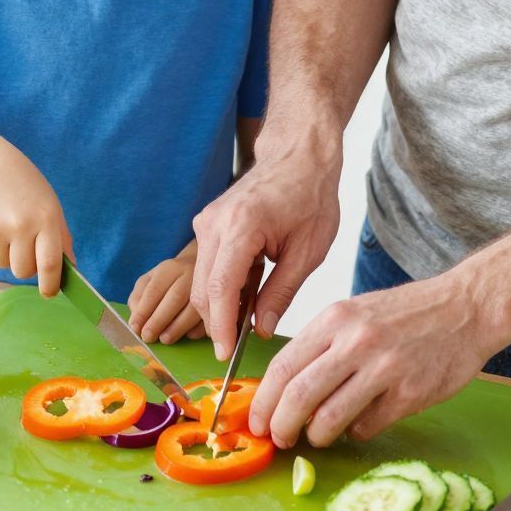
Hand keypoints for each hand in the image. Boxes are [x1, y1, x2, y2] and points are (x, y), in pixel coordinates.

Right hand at [0, 136, 73, 291]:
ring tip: (6, 224)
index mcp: (46, 218)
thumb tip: (70, 269)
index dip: (51, 284)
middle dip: (26, 267)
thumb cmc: (24, 186)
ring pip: (4, 264)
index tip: (50, 293)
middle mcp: (21, 225)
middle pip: (24, 271)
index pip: (50, 263)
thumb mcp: (49, 204)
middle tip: (24, 245)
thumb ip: (61, 238)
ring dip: (7, 253)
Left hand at [127, 248, 204, 344]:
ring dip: (178, 327)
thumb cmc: (170, 279)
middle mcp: (191, 274)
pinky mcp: (222, 300)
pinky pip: (210, 317)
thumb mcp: (150, 280)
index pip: (155, 289)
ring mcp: (208, 287)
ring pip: (194, 307)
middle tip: (148, 337)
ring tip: (165, 339)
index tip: (135, 328)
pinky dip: (199, 328)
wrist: (201, 267)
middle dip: (159, 320)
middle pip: (175, 298)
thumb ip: (139, 297)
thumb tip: (136, 321)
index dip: (144, 310)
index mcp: (170, 268)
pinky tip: (188, 336)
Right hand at [192, 144, 340, 358]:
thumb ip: (281, 293)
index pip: (220, 288)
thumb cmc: (310, 196)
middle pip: (203, 289)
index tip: (226, 354)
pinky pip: (206, 266)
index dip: (221, 327)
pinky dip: (222, 286)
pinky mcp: (207, 224)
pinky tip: (248, 290)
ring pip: (201, 281)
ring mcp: (206, 222)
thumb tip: (259, 330)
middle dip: (218, 323)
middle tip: (241, 344)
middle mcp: (214, 223)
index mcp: (242, 226)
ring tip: (252, 312)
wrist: (298, 156)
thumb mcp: (308, 251)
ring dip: (220, 305)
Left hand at [248, 270, 499, 448]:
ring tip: (318, 437)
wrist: (467, 307)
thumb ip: (323, 346)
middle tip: (279, 440)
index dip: (264, 401)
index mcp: (335, 319)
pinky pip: (367, 427)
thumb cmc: (407, 313)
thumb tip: (286, 390)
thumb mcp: (355, 313)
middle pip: (299, 395)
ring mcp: (384, 368)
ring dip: (317, 436)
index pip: (283, 366)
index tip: (258, 421)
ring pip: (330, 418)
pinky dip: (357, 433)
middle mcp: (356, 341)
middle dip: (281, 426)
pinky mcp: (409, 393)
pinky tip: (361, 423)